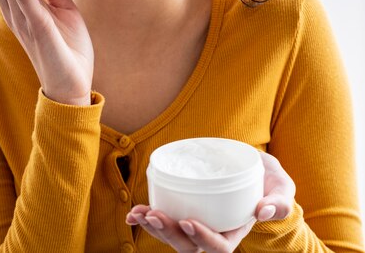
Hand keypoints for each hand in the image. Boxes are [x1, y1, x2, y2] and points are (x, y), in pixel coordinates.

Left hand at [126, 151, 294, 251]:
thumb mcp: (282, 188)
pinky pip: (167, 222)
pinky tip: (133, 214)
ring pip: (174, 237)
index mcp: (235, 231)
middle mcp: (214, 232)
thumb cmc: (271, 182)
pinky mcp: (187, 211)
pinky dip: (148, 219)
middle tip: (153, 215)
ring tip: (138, 214)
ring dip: (154, 228)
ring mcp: (199, 224)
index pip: (218, 246)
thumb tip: (264, 211)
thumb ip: (279, 201)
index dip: (202, 238)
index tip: (187, 220)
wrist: (258, 170)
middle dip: (169, 233)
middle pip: (189, 246)